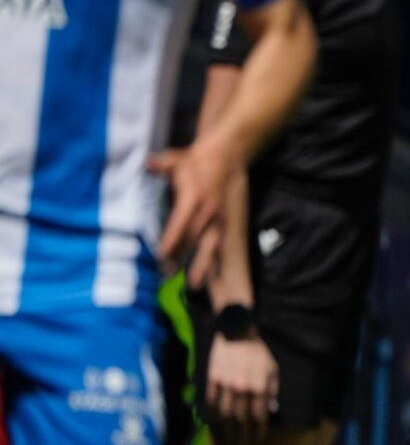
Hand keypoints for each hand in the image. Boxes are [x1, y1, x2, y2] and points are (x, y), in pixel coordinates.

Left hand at [150, 136, 239, 283]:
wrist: (225, 160)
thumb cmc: (195, 162)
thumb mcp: (177, 159)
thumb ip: (163, 164)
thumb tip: (148, 163)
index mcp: (194, 199)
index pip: (181, 222)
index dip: (171, 239)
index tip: (161, 255)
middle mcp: (208, 212)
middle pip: (193, 239)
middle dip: (180, 258)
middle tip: (167, 275)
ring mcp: (218, 220)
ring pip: (210, 247)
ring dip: (202, 266)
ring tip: (194, 285)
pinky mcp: (223, 224)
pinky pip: (218, 246)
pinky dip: (214, 262)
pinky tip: (210, 278)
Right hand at [205, 334, 278, 444]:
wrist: (237, 334)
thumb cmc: (258, 353)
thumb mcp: (272, 370)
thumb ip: (272, 390)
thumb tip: (271, 410)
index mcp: (260, 387)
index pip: (259, 416)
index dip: (258, 431)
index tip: (257, 440)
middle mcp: (243, 388)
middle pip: (241, 419)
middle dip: (242, 434)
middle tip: (242, 444)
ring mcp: (226, 384)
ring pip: (225, 414)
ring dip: (227, 429)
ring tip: (229, 438)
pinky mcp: (213, 379)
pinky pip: (211, 402)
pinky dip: (213, 414)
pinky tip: (215, 423)